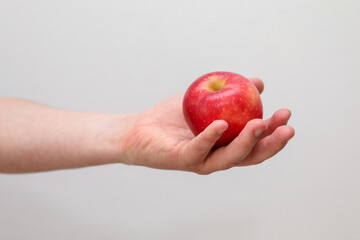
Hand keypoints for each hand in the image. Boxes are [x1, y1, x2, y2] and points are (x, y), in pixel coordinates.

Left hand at [120, 78, 294, 173]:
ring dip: (246, 142)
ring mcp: (200, 160)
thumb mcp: (206, 99)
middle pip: (249, 156)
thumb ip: (231, 92)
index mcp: (225, 145)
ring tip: (260, 124)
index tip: (286, 114)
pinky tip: (221, 125)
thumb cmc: (174, 117)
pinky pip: (198, 149)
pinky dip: (210, 138)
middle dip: (270, 143)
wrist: (140, 129)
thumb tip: (257, 83)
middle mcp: (217, 156)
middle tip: (287, 128)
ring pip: (229, 157)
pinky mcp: (181, 158)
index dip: (273, 132)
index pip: (255, 142)